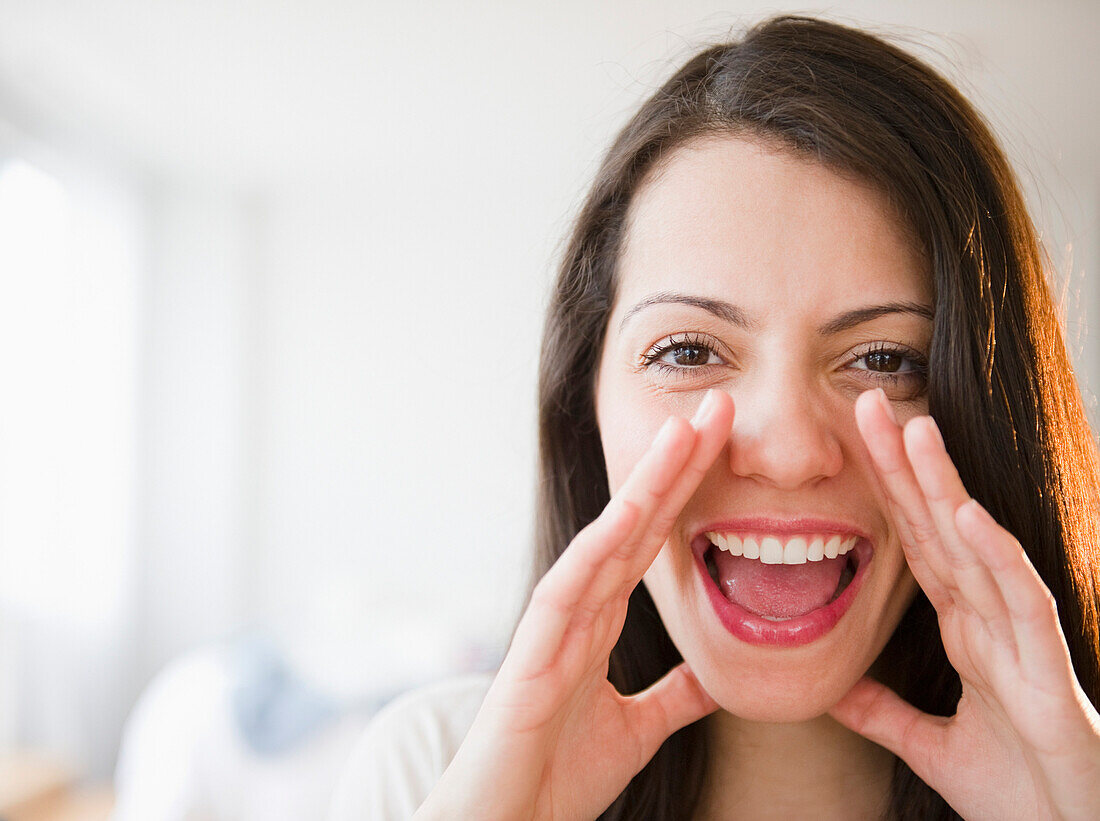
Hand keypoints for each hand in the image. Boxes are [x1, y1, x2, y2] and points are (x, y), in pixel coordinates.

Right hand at [415, 390, 733, 820]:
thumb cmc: (558, 775)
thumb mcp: (640, 729)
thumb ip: (674, 696)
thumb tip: (713, 677)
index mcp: (602, 619)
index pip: (654, 540)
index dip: (689, 490)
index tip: (725, 443)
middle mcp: (580, 608)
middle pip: (637, 522)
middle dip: (678, 464)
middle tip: (719, 407)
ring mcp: (555, 624)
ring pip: (606, 540)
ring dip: (647, 484)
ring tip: (686, 431)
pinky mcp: (533, 653)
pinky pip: (569, 590)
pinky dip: (597, 549)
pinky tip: (628, 512)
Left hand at [829, 388, 1099, 820]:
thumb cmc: (1017, 790)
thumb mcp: (927, 745)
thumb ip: (882, 712)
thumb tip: (834, 690)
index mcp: (963, 629)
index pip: (915, 544)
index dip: (886, 493)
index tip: (853, 442)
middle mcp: (989, 619)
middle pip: (939, 528)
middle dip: (906, 466)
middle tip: (868, 403)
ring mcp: (1019, 638)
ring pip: (977, 547)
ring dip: (947, 489)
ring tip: (915, 431)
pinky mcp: (1045, 669)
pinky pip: (1020, 601)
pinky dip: (995, 556)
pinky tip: (969, 515)